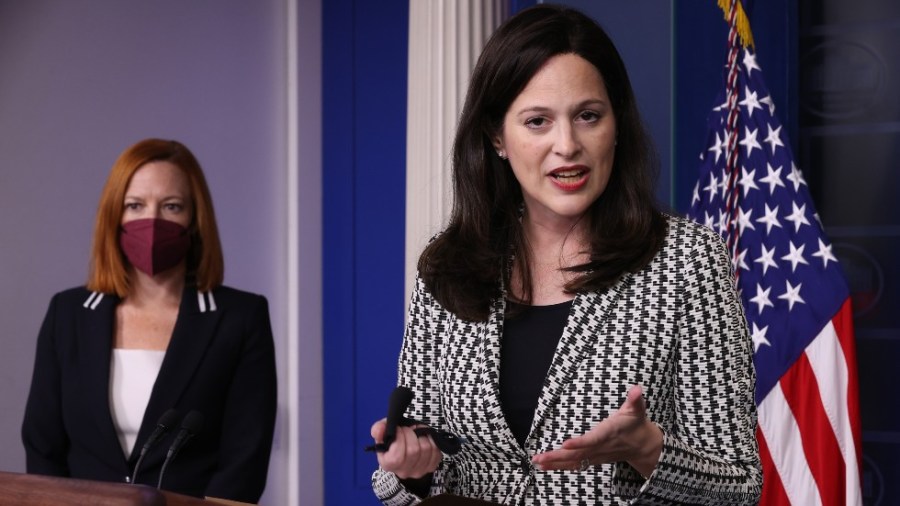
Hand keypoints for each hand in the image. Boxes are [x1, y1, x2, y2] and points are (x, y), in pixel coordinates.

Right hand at [370, 418, 442, 478]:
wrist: (405, 448)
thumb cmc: (393, 440)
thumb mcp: (383, 432)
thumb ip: (378, 429)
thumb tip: (379, 431)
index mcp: (388, 464)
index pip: (396, 456)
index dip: (400, 438)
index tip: (399, 429)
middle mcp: (403, 472)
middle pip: (413, 451)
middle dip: (411, 433)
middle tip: (408, 428)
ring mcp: (418, 471)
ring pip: (426, 449)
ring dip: (422, 435)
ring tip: (416, 431)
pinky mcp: (431, 466)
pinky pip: (436, 451)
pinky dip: (431, 440)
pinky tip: (424, 437)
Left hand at [531, 385, 661, 477]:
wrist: (643, 446)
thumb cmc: (635, 424)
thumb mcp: (637, 409)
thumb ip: (635, 399)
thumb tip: (637, 389)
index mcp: (608, 433)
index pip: (593, 440)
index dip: (580, 443)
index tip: (565, 444)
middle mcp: (600, 447)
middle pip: (577, 454)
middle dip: (558, 456)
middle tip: (540, 457)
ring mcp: (595, 456)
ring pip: (574, 462)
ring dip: (555, 462)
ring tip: (537, 461)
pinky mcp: (592, 460)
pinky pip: (574, 465)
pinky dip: (559, 466)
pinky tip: (544, 466)